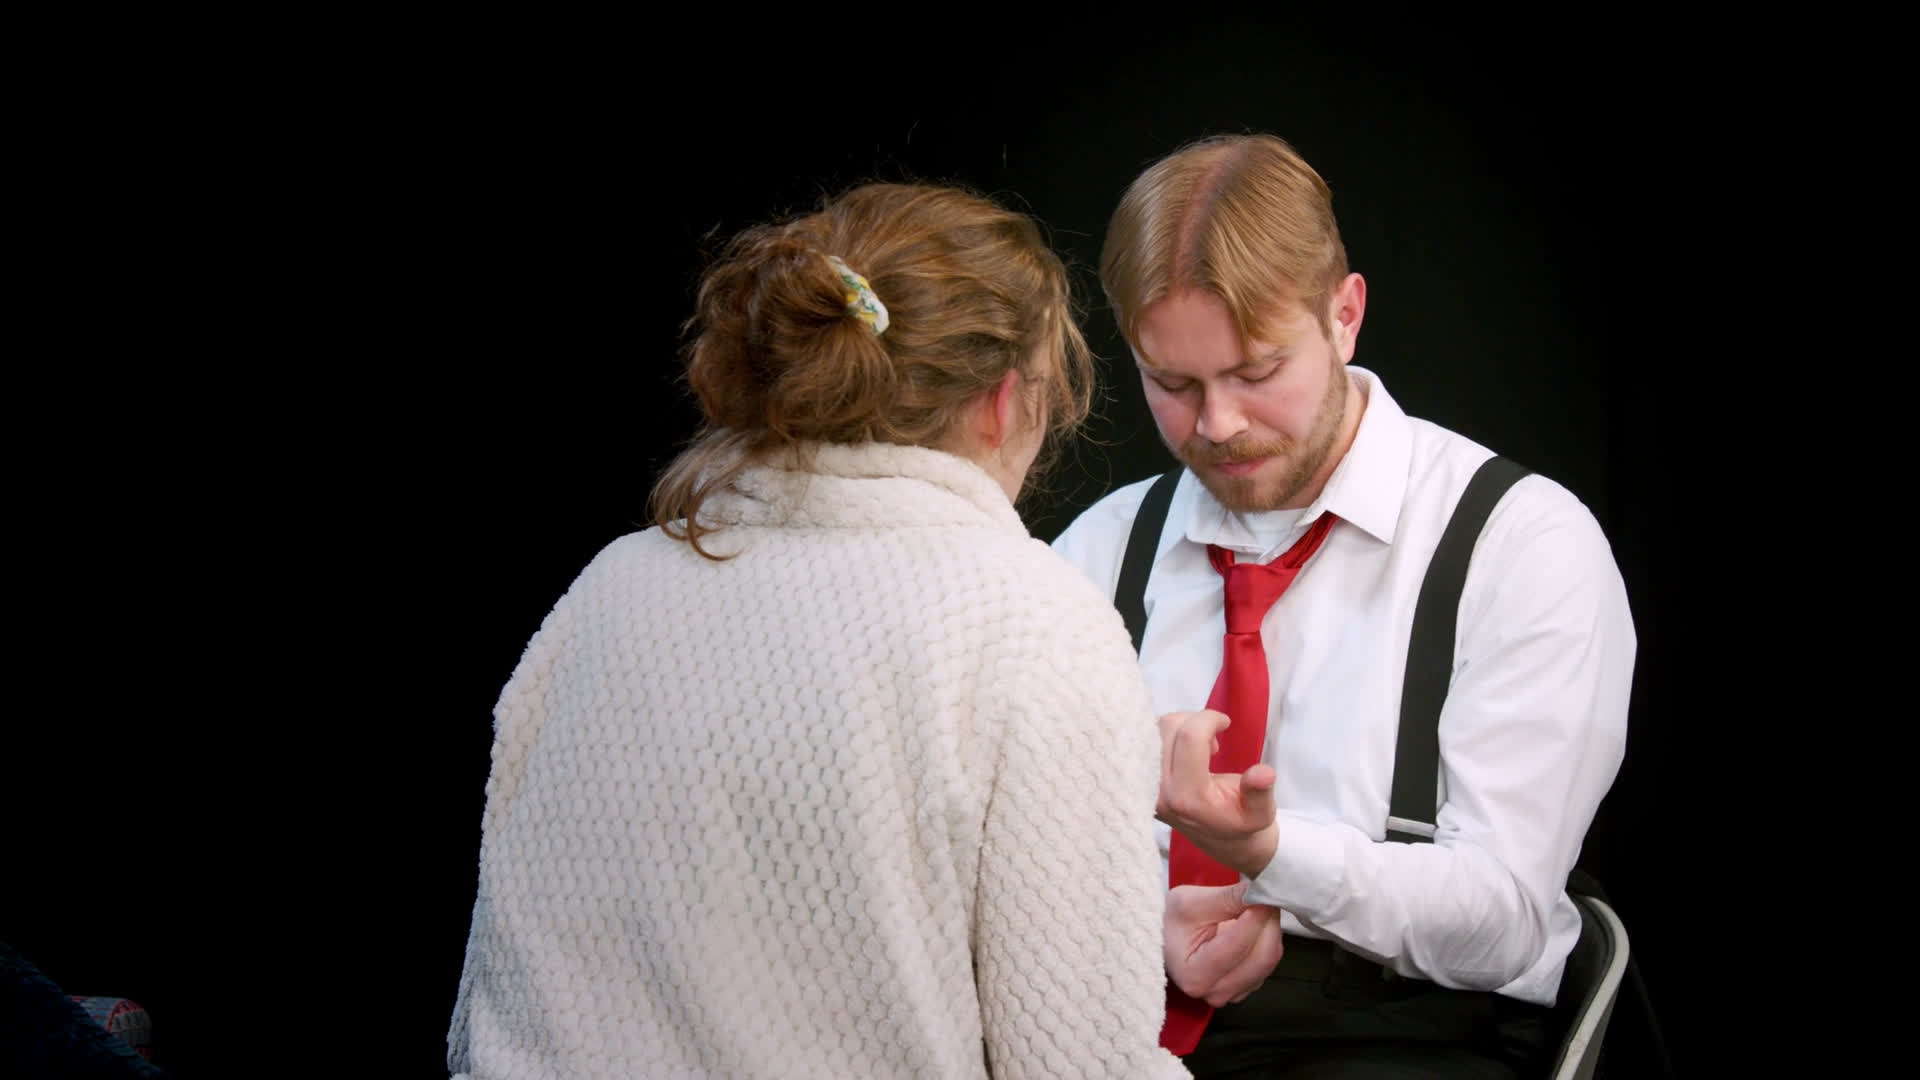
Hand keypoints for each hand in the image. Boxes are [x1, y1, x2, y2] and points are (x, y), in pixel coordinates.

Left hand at [1157, 709, 1278, 876]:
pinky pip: (1146, 740)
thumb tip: (1263, 773)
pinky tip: (1185, 749)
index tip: (1225, 722)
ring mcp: (1145, 786)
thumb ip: (1259, 792)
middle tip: (1214, 738)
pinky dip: (1168, 734)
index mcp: (1188, 797)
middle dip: (1195, 721)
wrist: (1222, 842)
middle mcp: (1160, 791)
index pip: (1189, 738)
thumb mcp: (1260, 813)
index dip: (1209, 719)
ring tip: (1201, 745)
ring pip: (1155, 730)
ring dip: (1181, 726)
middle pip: (1168, 728)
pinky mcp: (1140, 781)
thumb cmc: (1242, 824)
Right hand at [1164, 882, 1284, 1006]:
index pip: (1239, 945)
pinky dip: (1267, 940)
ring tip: (1255, 907)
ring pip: (1269, 959)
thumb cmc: (1170, 920)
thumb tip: (1262, 890)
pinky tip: (1254, 925)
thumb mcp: (1191, 901)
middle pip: (1262, 957)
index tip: (1261, 893)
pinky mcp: (1246, 988)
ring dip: (1269, 929)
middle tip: (1265, 895)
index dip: (1256, 916)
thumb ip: (1228, 898)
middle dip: (1268, 922)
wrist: (1165, 936)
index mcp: (1195, 976)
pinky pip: (1269, 963)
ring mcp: (1232, 993)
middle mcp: (1215, 992)